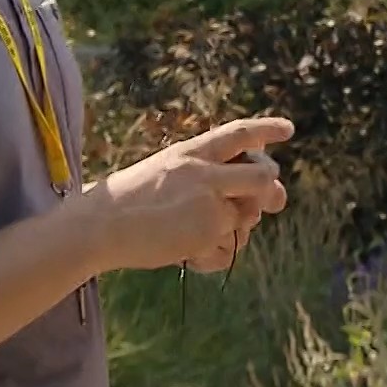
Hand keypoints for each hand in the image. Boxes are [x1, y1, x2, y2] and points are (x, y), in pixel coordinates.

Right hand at [79, 117, 293, 272]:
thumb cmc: (129, 199)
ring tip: (199, 234)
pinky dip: (215, 257)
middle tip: (270, 201)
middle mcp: (205, 175)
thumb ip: (206, 174)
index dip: (267, 129)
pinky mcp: (205, 237)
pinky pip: (230, 251)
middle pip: (263, 178)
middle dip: (270, 191)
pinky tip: (189, 253)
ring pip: (248, 219)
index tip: (288, 129)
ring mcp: (208, 206)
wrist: (98, 226)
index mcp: (192, 152)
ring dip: (234, 230)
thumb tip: (253, 192)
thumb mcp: (166, 169)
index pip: (240, 134)